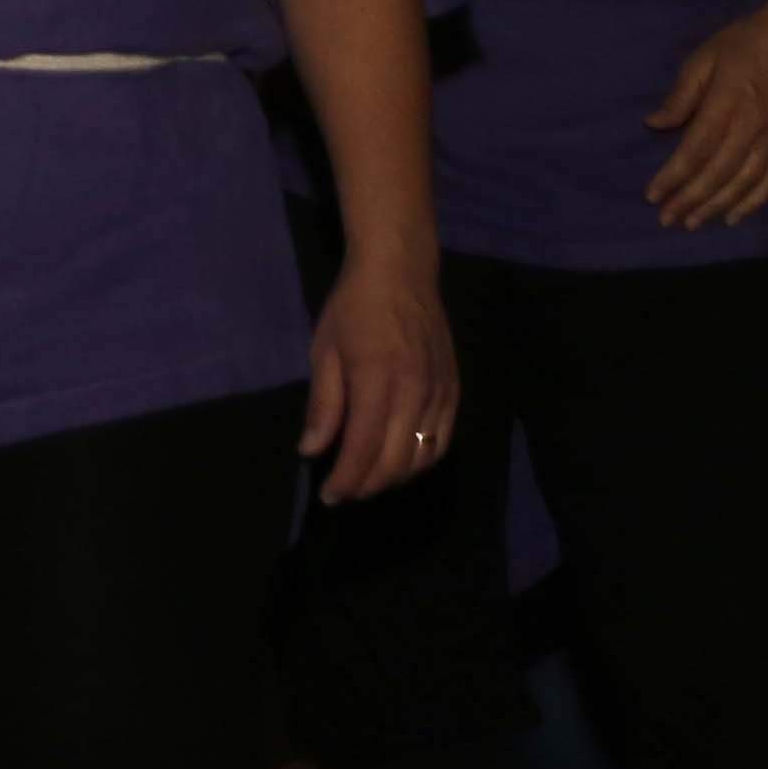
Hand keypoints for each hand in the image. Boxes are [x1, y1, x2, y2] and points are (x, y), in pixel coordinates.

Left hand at [303, 249, 459, 503]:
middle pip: (397, 461)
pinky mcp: (455, 391)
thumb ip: (323, 404)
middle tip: (344, 494)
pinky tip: (400, 464)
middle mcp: (416, 392)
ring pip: (424, 457)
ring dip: (396, 479)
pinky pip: (443, 441)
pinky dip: (422, 462)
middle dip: (369, 485)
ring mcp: (441, 393)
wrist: (402, 271)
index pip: (365, 447)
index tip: (329, 496)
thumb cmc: (352, 307)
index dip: (347, 479)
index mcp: (378, 380)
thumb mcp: (325, 350)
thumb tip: (311, 451)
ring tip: (367, 482)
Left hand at [645, 0, 767, 231]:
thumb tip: (653, 124)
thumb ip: (680, 95)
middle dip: (690, 200)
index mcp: (728, 104)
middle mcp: (754, 127)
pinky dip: (753, 202)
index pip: (696, 150)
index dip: (673, 176)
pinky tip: (734, 216)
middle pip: (718, 173)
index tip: (652, 195)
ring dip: (716, 206)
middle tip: (666, 220)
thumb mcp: (703, 59)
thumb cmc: (744, 43)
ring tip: (692, 223)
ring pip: (744, 182)